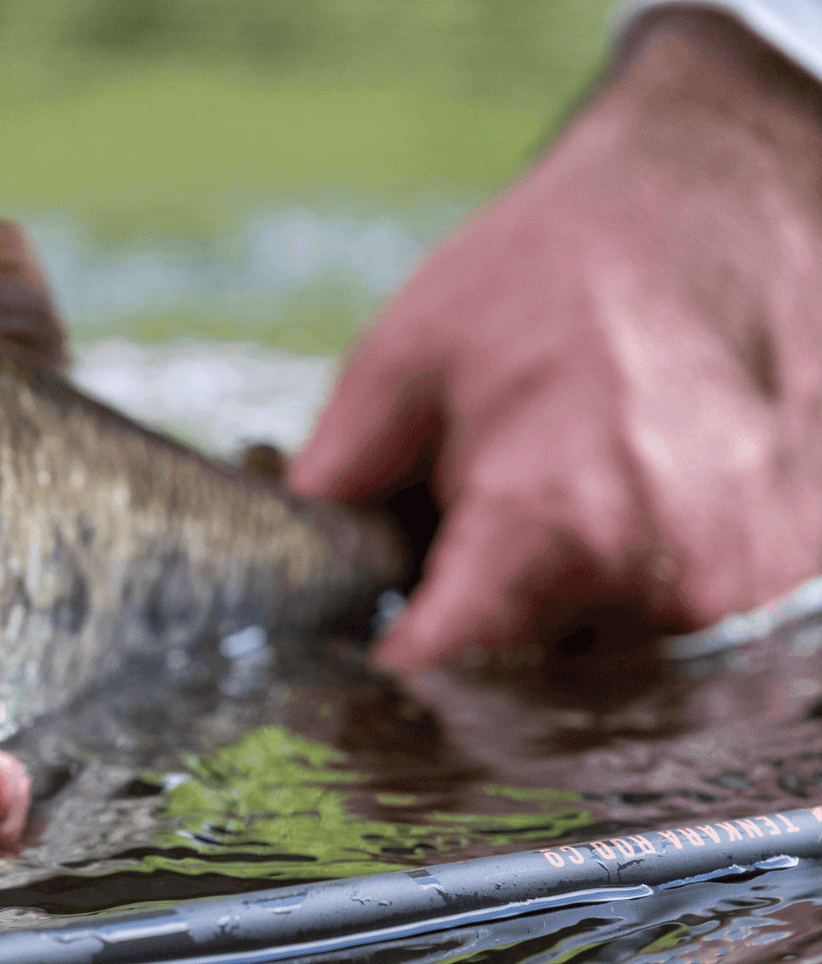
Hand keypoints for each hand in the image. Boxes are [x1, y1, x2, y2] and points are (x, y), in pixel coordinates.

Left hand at [289, 11, 821, 670]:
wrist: (729, 200)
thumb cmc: (560, 270)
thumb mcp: (409, 351)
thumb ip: (343, 470)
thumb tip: (293, 553)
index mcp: (553, 518)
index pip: (452, 654)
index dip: (401, 655)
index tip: (376, 645)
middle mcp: (664, 570)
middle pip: (527, 661)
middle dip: (483, 615)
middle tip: (467, 532)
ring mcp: (742, 579)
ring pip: (609, 647)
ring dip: (565, 599)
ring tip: (560, 488)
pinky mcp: (793, 570)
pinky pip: (684, 618)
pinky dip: (639, 578)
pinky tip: (628, 491)